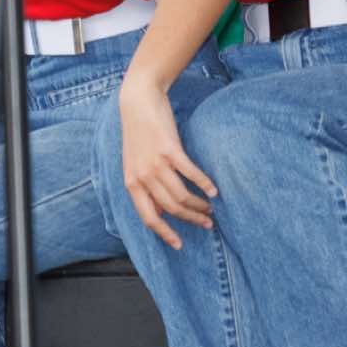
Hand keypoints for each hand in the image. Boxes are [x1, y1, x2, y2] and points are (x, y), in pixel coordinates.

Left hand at [118, 83, 216, 248]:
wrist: (138, 102)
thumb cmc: (139, 133)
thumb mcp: (135, 163)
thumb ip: (145, 185)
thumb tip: (160, 209)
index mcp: (131, 184)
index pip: (149, 218)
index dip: (165, 234)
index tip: (180, 245)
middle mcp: (142, 177)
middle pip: (170, 209)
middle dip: (190, 220)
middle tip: (207, 223)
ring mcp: (156, 164)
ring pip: (181, 195)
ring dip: (199, 205)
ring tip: (211, 208)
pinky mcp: (170, 150)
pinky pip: (190, 174)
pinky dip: (204, 184)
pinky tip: (214, 190)